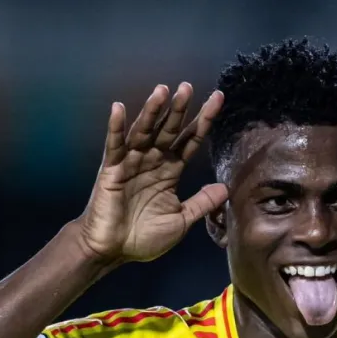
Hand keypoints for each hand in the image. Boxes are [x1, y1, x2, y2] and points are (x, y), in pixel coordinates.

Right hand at [76, 83, 227, 262]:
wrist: (112, 250)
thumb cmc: (143, 237)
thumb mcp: (181, 220)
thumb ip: (201, 203)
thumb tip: (226, 188)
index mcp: (170, 170)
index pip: (190, 141)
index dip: (203, 121)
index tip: (218, 98)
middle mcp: (152, 160)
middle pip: (169, 130)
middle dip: (179, 109)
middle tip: (188, 87)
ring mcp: (131, 162)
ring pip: (144, 131)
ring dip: (152, 111)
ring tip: (162, 91)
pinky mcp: (111, 169)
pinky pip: (114, 145)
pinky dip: (116, 127)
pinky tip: (119, 108)